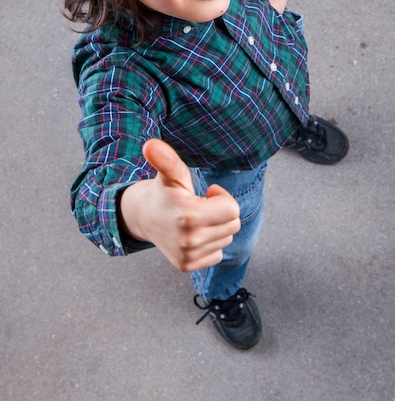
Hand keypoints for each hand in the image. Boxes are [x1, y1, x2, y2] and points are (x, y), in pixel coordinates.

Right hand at [119, 139, 240, 271]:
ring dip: (216, 227)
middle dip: (222, 212)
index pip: (233, 210)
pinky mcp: (187, 266)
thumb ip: (166, 159)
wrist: (144, 217)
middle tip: (201, 205)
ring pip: (226, 238)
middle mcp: (189, 241)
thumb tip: (150, 145)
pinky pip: (218, 253)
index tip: (208, 193)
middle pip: (233, 225)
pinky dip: (210, 243)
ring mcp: (188, 256)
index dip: (223, 198)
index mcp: (188, 216)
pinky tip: (193, 234)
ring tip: (195, 218)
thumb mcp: (170, 173)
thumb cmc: (164, 192)